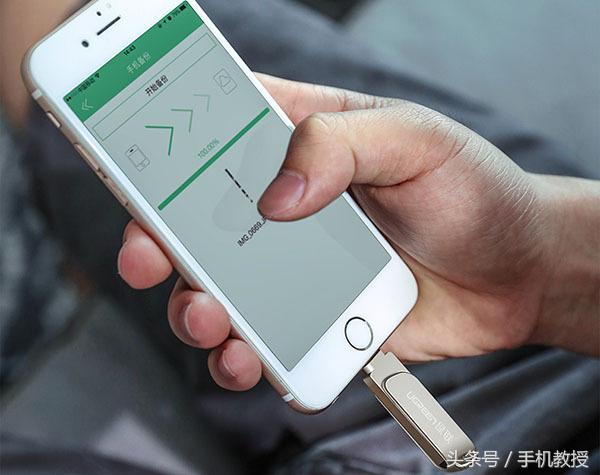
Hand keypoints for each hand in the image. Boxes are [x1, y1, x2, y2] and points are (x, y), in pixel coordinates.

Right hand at [118, 75, 598, 391]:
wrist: (514, 271)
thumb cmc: (472, 190)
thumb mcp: (416, 139)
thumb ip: (340, 144)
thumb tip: (275, 195)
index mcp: (300, 144)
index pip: (213, 133)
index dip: (164, 146)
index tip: (133, 168)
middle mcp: (286, 206)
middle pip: (196, 221)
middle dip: (158, 242)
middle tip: (148, 258)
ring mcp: (295, 266)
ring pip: (218, 289)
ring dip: (196, 309)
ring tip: (211, 320)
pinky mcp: (314, 317)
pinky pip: (264, 340)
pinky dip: (247, 356)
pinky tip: (253, 357)